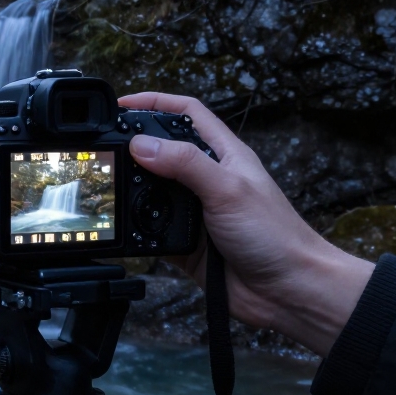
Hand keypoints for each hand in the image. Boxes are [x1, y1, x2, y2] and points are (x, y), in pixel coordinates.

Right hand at [119, 92, 373, 356]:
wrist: (287, 291)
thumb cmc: (275, 236)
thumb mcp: (228, 189)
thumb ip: (185, 164)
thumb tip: (142, 144)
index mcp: (224, 155)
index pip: (187, 114)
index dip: (156, 103)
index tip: (123, 104)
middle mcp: (208, 180)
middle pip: (163, 151)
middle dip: (135, 147)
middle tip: (107, 148)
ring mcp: (195, 211)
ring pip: (152, 192)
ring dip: (134, 191)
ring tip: (113, 188)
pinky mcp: (185, 242)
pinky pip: (151, 230)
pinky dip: (137, 229)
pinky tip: (129, 228)